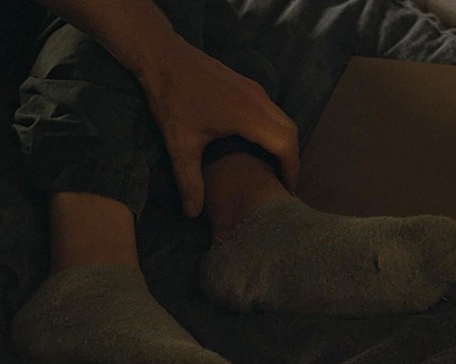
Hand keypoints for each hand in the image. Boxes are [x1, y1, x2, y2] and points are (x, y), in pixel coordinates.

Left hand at [138, 34, 298, 216]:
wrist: (163, 57)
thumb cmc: (172, 100)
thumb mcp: (179, 145)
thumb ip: (189, 181)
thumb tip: (192, 214)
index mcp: (248, 115)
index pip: (285, 145)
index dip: (291, 170)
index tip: (288, 191)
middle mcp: (259, 100)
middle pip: (291, 132)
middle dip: (293, 160)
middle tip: (285, 185)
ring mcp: (256, 90)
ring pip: (284, 120)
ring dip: (285, 144)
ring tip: (276, 169)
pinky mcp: (249, 86)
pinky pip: (273, 112)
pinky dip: (276, 131)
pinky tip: (261, 146)